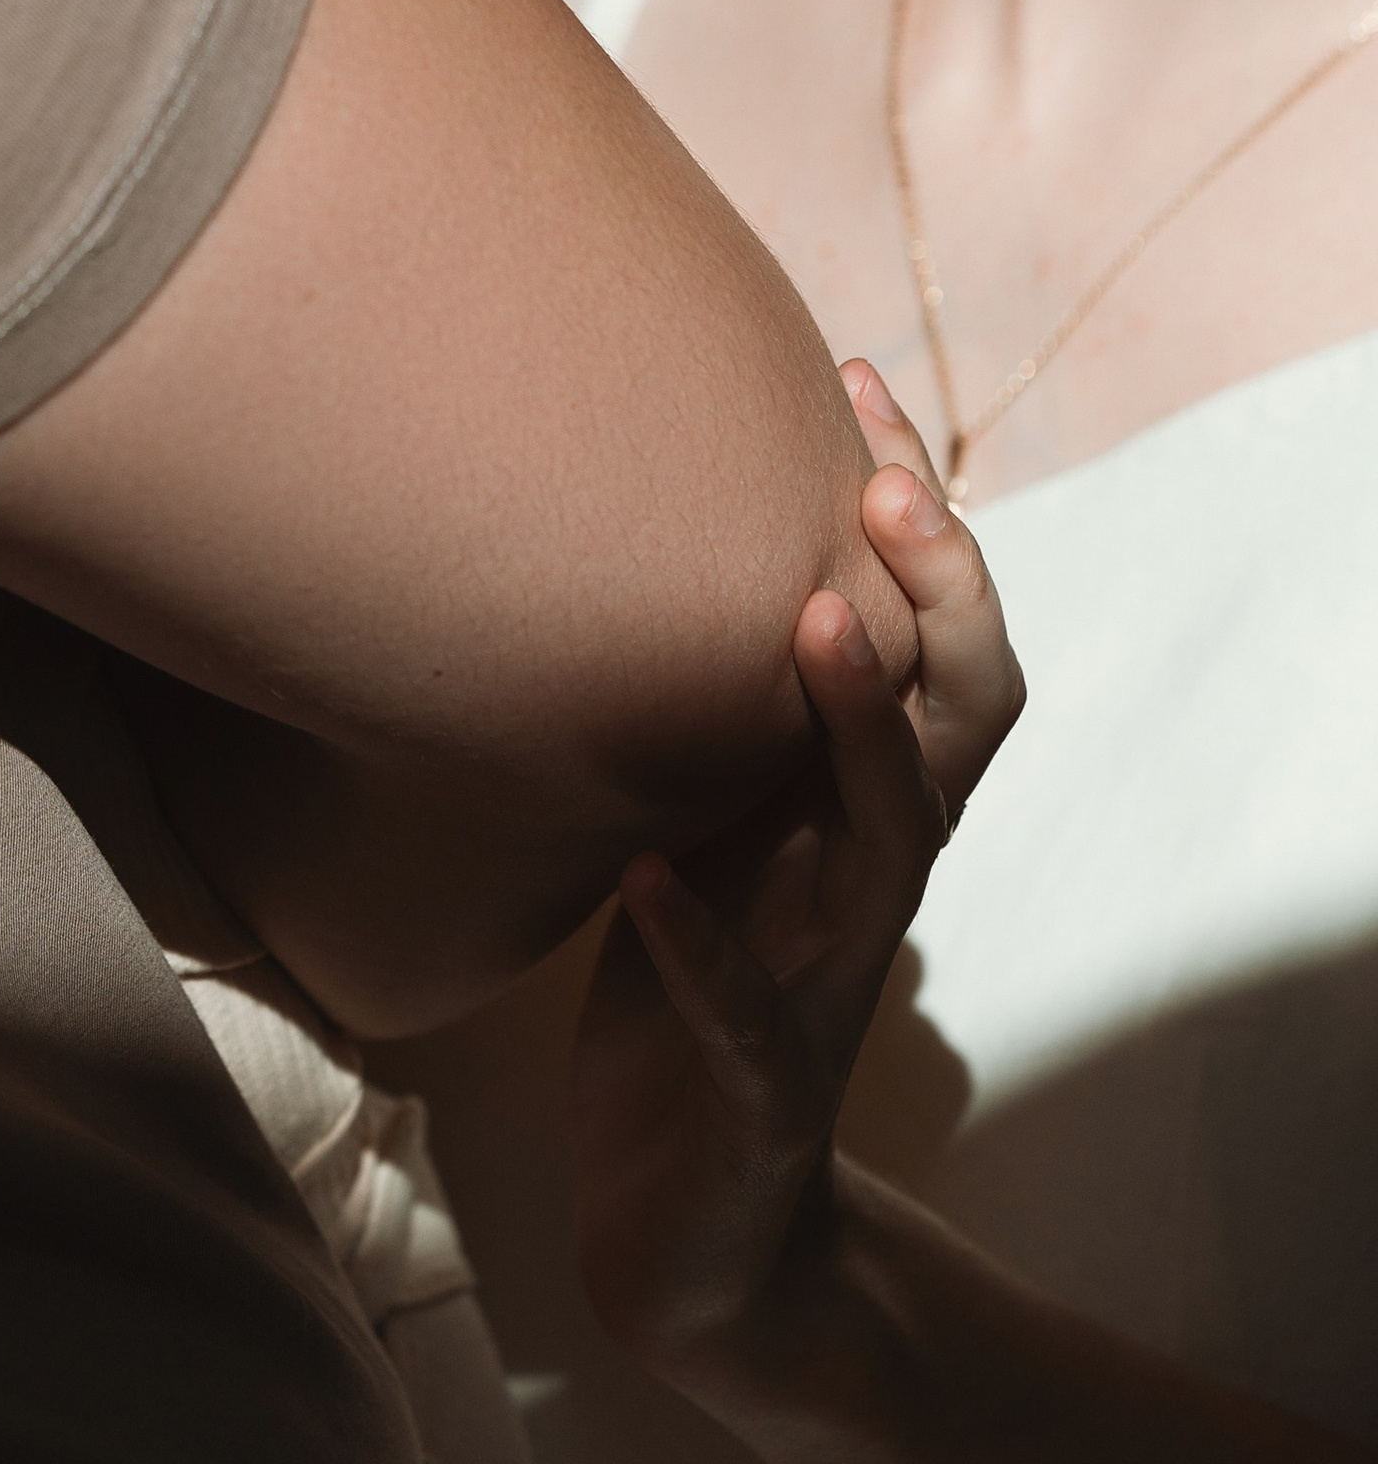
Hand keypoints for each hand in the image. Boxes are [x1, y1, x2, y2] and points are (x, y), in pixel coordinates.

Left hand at [568, 365, 1024, 1400]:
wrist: (688, 1222)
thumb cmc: (693, 977)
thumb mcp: (714, 809)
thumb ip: (724, 687)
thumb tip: (661, 500)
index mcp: (859, 798)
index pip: (940, 635)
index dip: (919, 513)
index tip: (858, 378)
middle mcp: (865, 870)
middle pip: (958, 713)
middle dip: (938, 593)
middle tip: (879, 484)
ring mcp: (822, 977)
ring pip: (889, 841)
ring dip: (857, 730)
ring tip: (810, 622)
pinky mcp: (756, 1086)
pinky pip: (747, 1014)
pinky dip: (700, 948)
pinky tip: (644, 884)